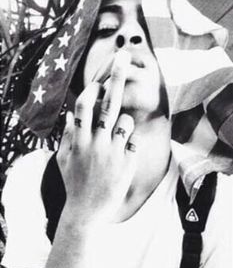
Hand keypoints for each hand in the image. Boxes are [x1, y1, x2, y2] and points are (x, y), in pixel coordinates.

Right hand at [57, 51, 137, 224]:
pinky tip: (121, 158)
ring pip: (125, 120)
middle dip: (116, 76)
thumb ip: (66, 136)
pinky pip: (133, 141)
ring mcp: (113, 152)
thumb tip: (70, 116)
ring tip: (115, 139)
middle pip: (108, 103)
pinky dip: (129, 143)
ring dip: (123, 123)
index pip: (84, 106)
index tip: (97, 80)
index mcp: (78, 140)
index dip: (91, 89)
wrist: (87, 211)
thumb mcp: (63, 160)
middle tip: (124, 55)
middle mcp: (96, 142)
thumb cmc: (74, 183)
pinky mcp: (127, 162)